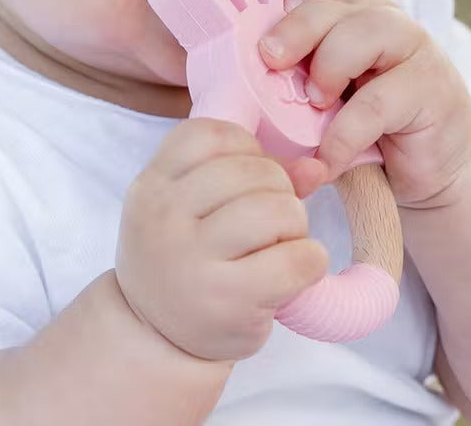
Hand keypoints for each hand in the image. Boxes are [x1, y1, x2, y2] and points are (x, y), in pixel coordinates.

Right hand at [116, 118, 329, 361]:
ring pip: (277, 209)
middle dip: (279, 190)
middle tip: (270, 222)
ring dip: (295, 223)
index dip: (247, 149)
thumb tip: (317, 167)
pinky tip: (296, 270)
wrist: (155, 336)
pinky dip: (311, 260)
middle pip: (253, 170)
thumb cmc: (186, 257)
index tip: (247, 180)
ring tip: (281, 244)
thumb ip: (253, 174)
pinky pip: (296, 260)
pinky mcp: (227, 302)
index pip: (214, 134)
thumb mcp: (196, 207)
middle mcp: (164, 217)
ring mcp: (192, 261)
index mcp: (153, 184)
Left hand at [258, 0, 470, 209]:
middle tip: (270, 59)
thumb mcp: (330, 95)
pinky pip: (379, 101)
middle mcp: (392, 22)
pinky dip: (344, 133)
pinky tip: (328, 157)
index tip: (281, 10)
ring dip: (328, 66)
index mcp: (364, 12)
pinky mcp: (433, 93)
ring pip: (368, 32)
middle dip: (298, 26)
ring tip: (313, 103)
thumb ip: (297, 79)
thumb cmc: (370, 128)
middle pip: (343, 0)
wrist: (436, 168)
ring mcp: (417, 52)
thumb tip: (236, 90)